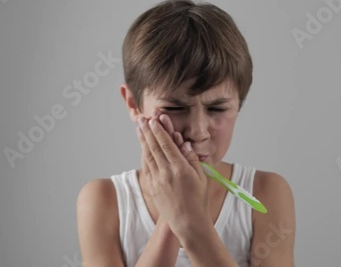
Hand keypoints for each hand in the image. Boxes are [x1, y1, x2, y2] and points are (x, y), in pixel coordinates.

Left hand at [136, 109, 209, 234]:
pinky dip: (144, 155)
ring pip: (148, 156)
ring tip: (139, 129)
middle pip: (154, 147)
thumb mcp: (201, 177)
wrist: (188, 222)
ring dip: (143, 141)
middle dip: (147, 132)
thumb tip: (185, 144)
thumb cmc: (198, 200)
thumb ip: (192, 159)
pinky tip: (143, 148)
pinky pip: (146, 167)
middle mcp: (166, 173)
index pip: (166, 145)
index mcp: (180, 169)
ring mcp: (158, 180)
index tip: (154, 121)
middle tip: (142, 119)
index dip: (159, 131)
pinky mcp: (153, 187)